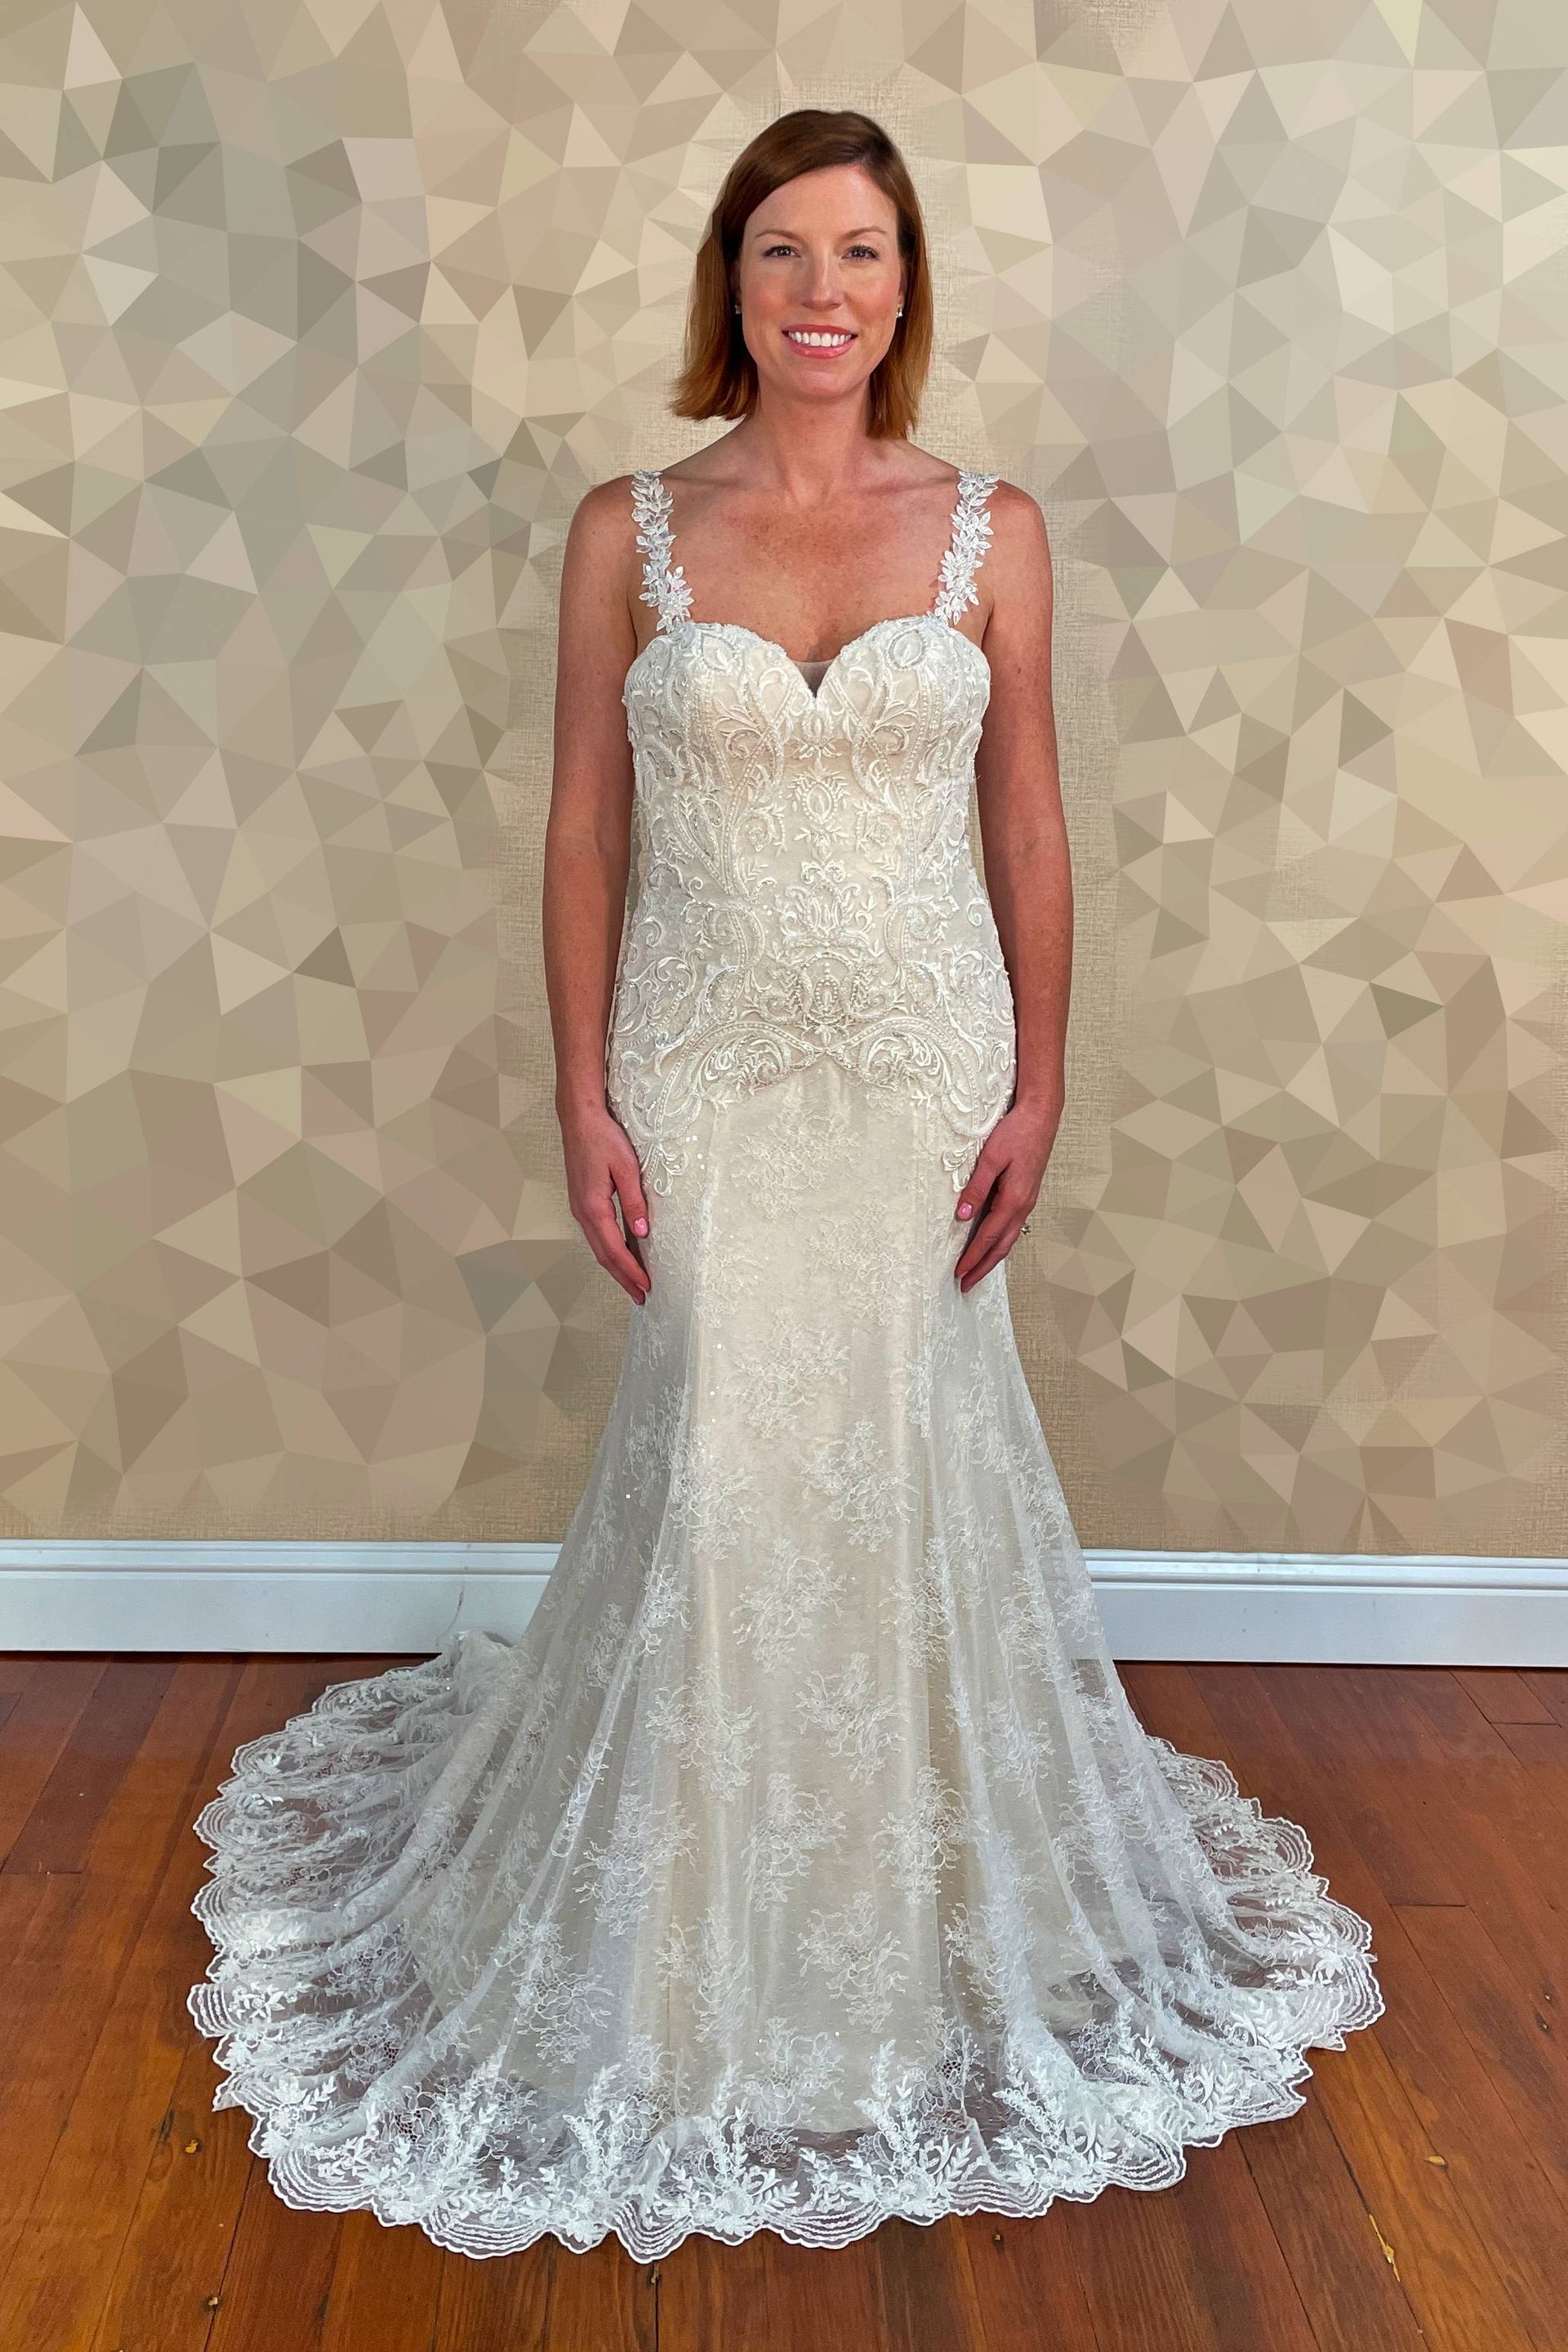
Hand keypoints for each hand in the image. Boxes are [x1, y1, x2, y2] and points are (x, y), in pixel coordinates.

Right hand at [559, 1098, 650, 1304]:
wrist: (580, 1119)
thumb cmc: (603, 1138)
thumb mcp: (626, 1168)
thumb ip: (634, 1201)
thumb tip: (642, 1233)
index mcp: (594, 1207)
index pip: (614, 1249)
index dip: (630, 1270)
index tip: (645, 1286)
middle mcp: (583, 1212)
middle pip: (603, 1254)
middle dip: (623, 1277)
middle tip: (640, 1296)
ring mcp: (579, 1208)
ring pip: (597, 1246)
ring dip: (615, 1267)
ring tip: (632, 1282)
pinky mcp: (581, 1202)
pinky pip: (595, 1235)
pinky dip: (608, 1250)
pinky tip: (619, 1254)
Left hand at [954, 1096, 1060, 1292]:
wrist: (1041, 1116)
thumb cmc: (1016, 1133)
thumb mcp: (990, 1159)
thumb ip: (976, 1188)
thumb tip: (962, 1216)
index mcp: (1014, 1199)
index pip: (989, 1237)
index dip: (973, 1257)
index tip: (959, 1273)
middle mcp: (1024, 1205)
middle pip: (1002, 1246)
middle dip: (983, 1267)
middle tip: (966, 1284)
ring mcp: (1027, 1201)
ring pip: (1009, 1238)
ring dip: (992, 1257)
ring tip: (977, 1270)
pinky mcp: (1026, 1194)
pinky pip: (1012, 1226)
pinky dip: (1001, 1242)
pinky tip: (992, 1243)